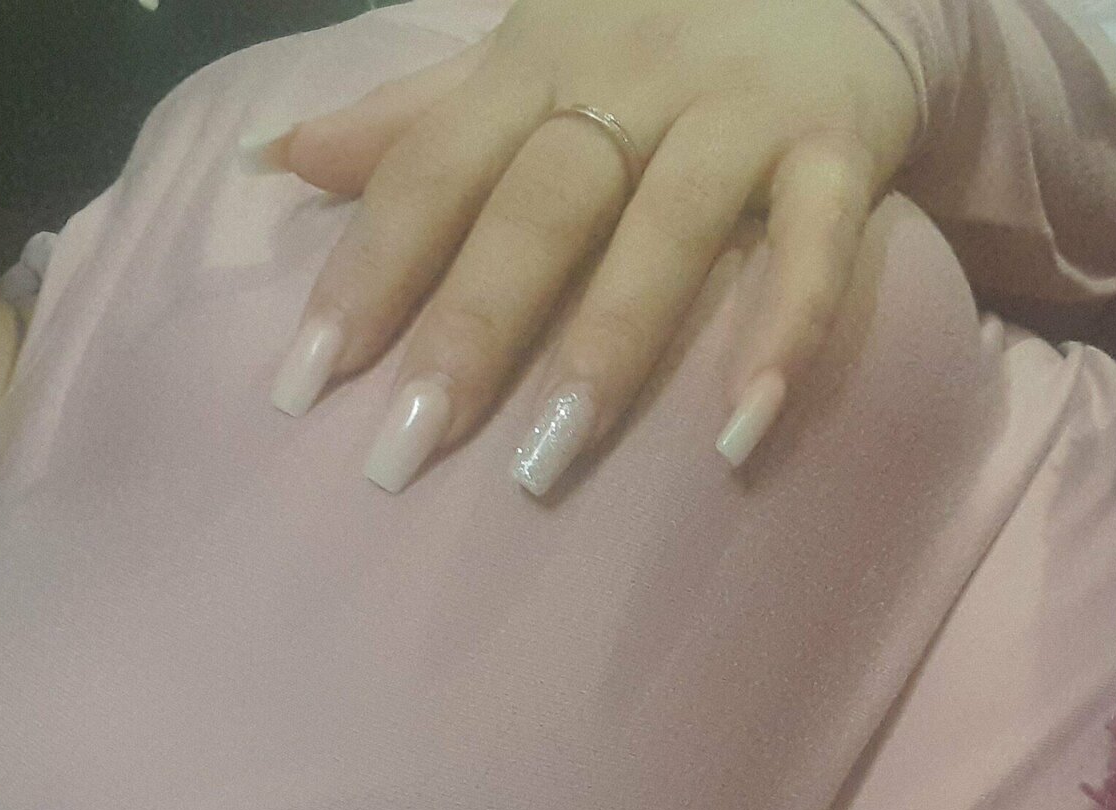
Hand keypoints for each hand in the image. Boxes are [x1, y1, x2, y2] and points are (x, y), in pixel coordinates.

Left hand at [257, 0, 920, 495]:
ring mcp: (739, 109)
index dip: (366, 272)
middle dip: (468, 328)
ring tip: (547, 461)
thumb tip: (277, 159)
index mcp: (538, 62)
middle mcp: (633, 77)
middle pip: (537, 206)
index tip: (304, 386)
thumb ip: (418, 116)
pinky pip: (815, 241)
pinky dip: (787, 327)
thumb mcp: (534, 56)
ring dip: (607, 344)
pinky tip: (741, 428)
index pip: (432, 170)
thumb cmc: (659, 35)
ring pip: (668, 228)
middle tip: (406, 450)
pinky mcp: (838, 145)